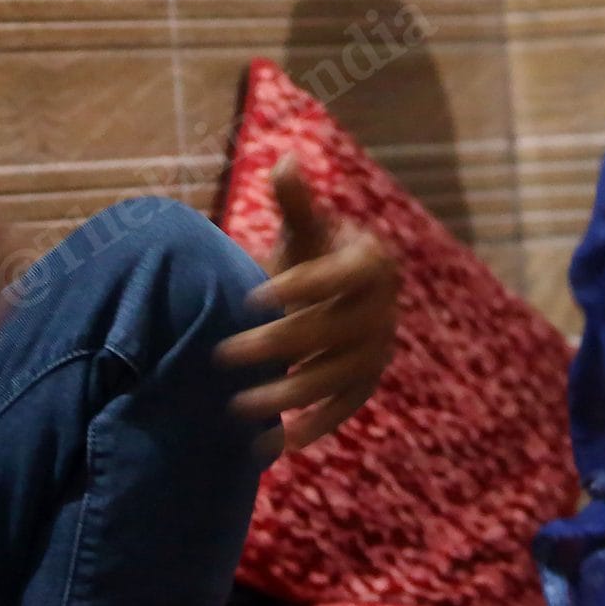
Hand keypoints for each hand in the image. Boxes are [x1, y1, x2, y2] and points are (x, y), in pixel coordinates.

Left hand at [215, 157, 399, 453]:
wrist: (337, 295)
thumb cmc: (313, 254)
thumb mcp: (304, 227)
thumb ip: (295, 201)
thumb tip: (286, 160)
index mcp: (372, 264)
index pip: (338, 276)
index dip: (298, 285)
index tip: (248, 295)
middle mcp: (384, 309)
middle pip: (329, 332)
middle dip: (274, 345)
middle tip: (221, 355)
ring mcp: (379, 350)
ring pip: (333, 377)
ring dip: (287, 395)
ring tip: (236, 407)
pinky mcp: (368, 382)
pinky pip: (343, 408)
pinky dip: (313, 427)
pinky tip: (274, 445)